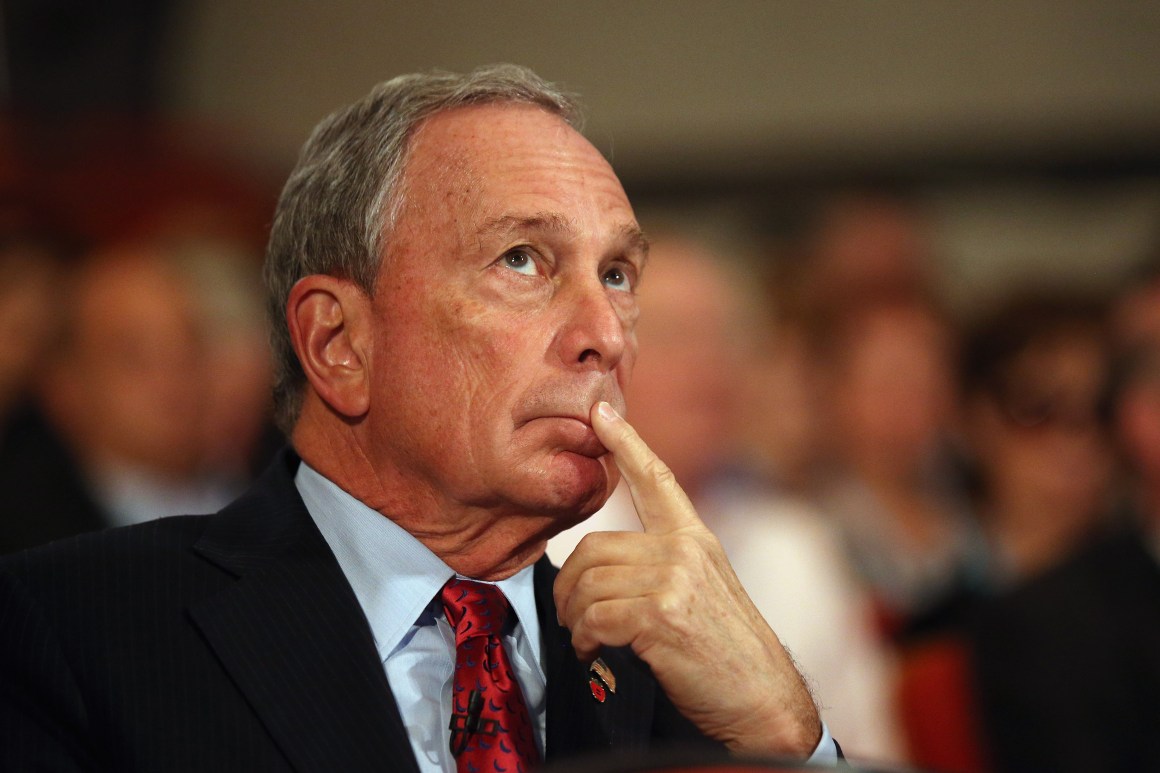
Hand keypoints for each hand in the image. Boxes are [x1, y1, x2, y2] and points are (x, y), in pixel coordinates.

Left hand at [553, 401, 821, 757]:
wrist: (762, 700)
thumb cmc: (727, 655)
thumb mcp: (705, 593)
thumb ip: (664, 568)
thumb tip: (602, 571)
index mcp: (696, 539)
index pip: (656, 480)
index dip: (625, 443)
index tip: (600, 412)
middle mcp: (686, 549)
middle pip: (593, 547)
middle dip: (570, 588)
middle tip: (574, 619)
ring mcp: (675, 579)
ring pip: (588, 584)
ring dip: (575, 619)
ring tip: (587, 640)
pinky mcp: (662, 613)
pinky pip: (594, 616)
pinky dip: (584, 639)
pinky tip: (594, 652)